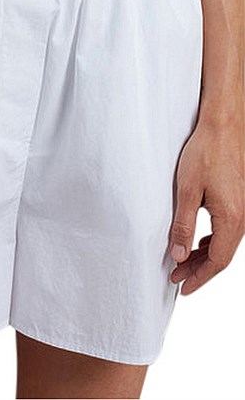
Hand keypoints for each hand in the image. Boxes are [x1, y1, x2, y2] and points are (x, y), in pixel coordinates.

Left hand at [169, 119, 243, 294]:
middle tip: (176, 277)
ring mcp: (243, 208)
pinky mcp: (239, 199)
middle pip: (222, 256)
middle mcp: (242, 217)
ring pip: (225, 243)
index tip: (183, 288)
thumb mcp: (187, 190)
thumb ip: (183, 225)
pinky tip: (199, 242)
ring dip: (204, 256)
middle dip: (199, 270)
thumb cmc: (205, 153)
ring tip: (183, 263)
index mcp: (231, 218)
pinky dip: (212, 241)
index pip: (217, 261)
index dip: (199, 278)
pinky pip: (227, 230)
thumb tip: (179, 255)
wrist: (224, 126)